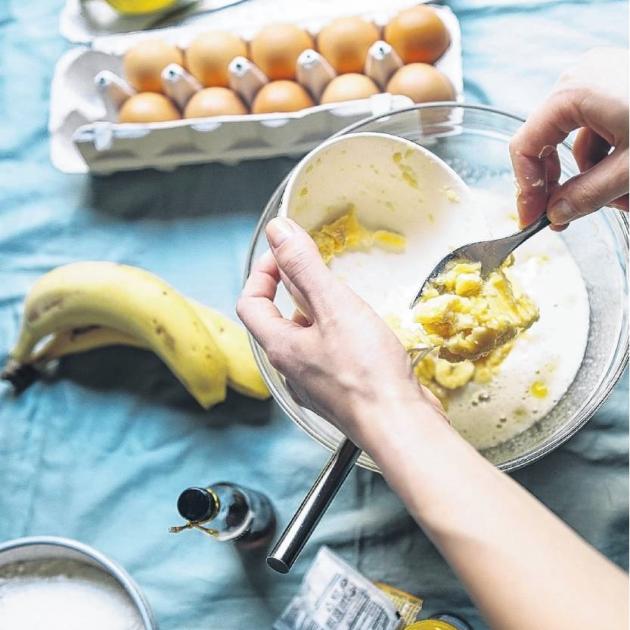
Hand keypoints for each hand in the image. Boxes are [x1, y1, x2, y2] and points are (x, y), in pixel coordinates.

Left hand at [237, 217, 445, 449]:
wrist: (399, 426)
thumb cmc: (366, 370)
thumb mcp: (333, 306)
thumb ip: (304, 267)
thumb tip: (277, 232)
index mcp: (280, 346)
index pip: (250, 303)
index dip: (262, 273)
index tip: (284, 254)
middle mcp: (291, 368)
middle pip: (278, 319)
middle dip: (296, 289)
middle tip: (322, 271)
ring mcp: (315, 384)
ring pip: (307, 338)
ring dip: (320, 313)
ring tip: (346, 300)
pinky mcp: (339, 393)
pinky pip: (329, 355)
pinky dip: (339, 336)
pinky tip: (364, 333)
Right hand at [510, 47, 628, 228]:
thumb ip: (585, 197)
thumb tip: (555, 214)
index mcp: (573, 93)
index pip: (525, 147)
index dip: (524, 189)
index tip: (532, 219)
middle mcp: (580, 79)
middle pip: (548, 143)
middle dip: (565, 184)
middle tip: (567, 217)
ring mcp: (601, 78)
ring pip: (577, 141)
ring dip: (593, 175)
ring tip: (623, 196)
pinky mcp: (620, 86)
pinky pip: (599, 129)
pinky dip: (610, 157)